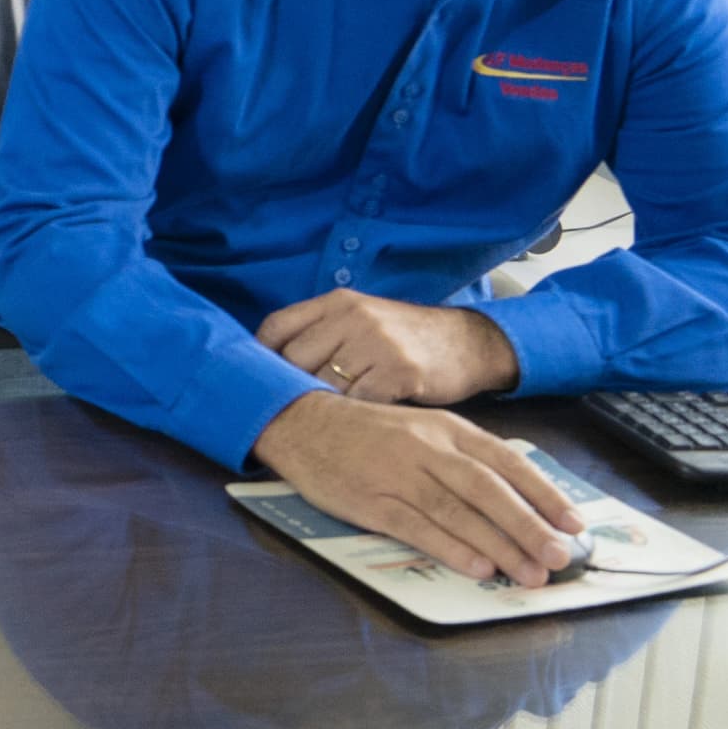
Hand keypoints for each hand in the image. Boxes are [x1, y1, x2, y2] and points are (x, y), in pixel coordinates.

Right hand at [254, 394, 582, 586]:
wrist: (299, 421)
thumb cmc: (367, 431)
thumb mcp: (421, 428)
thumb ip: (463, 457)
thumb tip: (517, 499)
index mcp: (445, 428)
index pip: (506, 461)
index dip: (543, 493)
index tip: (573, 522)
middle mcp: (426, 448)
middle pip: (488, 489)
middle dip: (529, 525)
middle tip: (560, 557)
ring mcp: (397, 474)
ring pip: (457, 511)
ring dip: (499, 545)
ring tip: (530, 573)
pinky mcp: (369, 501)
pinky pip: (416, 528)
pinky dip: (449, 548)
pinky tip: (477, 568)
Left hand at [257, 290, 519, 404]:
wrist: (468, 342)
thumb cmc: (405, 338)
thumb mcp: (363, 319)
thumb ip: (323, 333)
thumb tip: (271, 366)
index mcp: (337, 302)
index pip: (278, 326)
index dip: (261, 356)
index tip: (259, 382)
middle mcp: (353, 317)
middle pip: (294, 358)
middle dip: (288, 387)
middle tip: (286, 411)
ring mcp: (377, 342)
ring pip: (324, 382)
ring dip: (319, 406)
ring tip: (317, 422)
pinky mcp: (400, 370)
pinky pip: (359, 401)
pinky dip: (352, 416)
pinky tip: (353, 426)